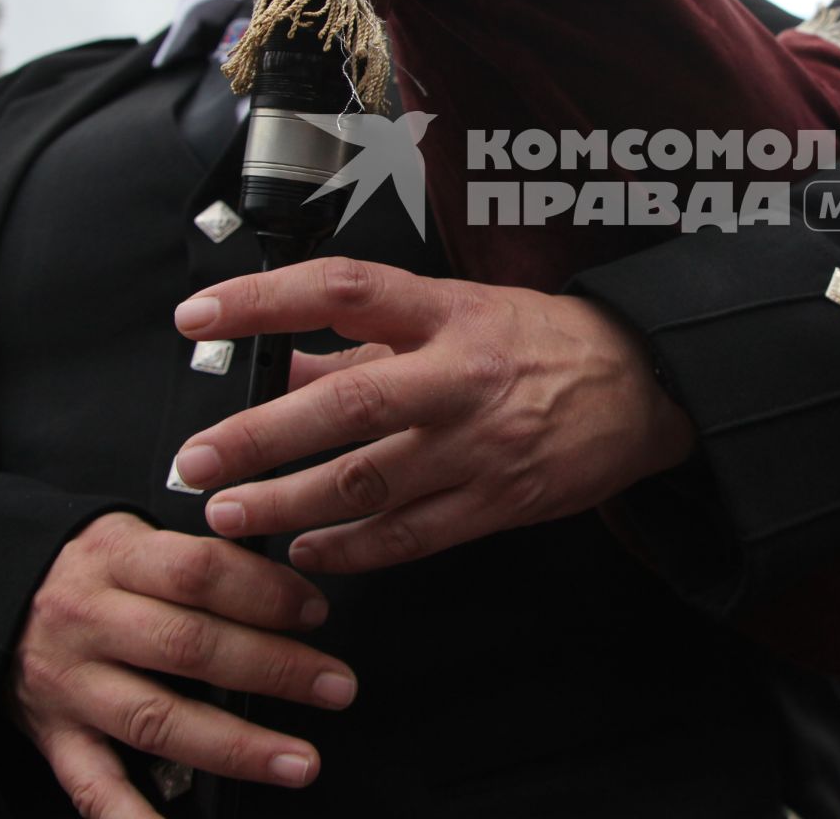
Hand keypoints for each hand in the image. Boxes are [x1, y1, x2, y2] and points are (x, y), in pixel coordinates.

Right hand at [9, 513, 357, 818]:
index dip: (265, 592)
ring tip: (297, 761)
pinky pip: (94, 786)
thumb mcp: (129, 535)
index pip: (200, 572)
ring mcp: (71, 685)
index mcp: (116, 560)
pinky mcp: (54, 737)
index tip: (317, 611)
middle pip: (190, 647)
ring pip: (157, 718)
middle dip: (274, 669)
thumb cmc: (81, 566)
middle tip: (335, 686)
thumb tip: (287, 582)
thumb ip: (195, 558)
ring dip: (236, 746)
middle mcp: (91, 622)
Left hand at [168, 258, 697, 573]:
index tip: (198, 317)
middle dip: (259, 438)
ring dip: (288, 503)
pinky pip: (409, 536)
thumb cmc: (541, 341)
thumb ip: (363, 343)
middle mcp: (462, 376)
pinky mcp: (498, 502)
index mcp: (448, 311)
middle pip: (348, 404)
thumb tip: (278, 358)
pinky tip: (307, 550)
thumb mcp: (456, 313)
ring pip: (369, 483)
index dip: (265, 300)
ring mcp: (481, 445)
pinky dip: (350, 549)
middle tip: (195, 463)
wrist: (644, 386)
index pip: (344, 290)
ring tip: (231, 514)